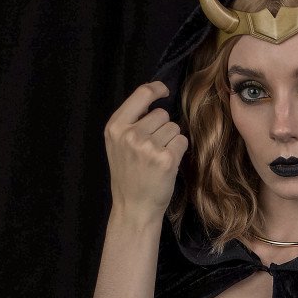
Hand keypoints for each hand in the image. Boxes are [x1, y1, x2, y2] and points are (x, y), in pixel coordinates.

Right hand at [104, 80, 188, 219]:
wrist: (133, 208)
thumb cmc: (129, 177)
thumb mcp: (118, 145)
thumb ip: (130, 122)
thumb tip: (152, 97)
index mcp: (115, 127)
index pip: (141, 94)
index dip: (156, 89)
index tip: (164, 91)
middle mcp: (130, 134)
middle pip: (162, 113)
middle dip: (162, 127)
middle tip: (152, 149)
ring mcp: (148, 146)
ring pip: (174, 128)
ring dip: (171, 140)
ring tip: (158, 158)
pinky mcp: (166, 159)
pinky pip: (182, 141)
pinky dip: (179, 151)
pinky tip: (167, 164)